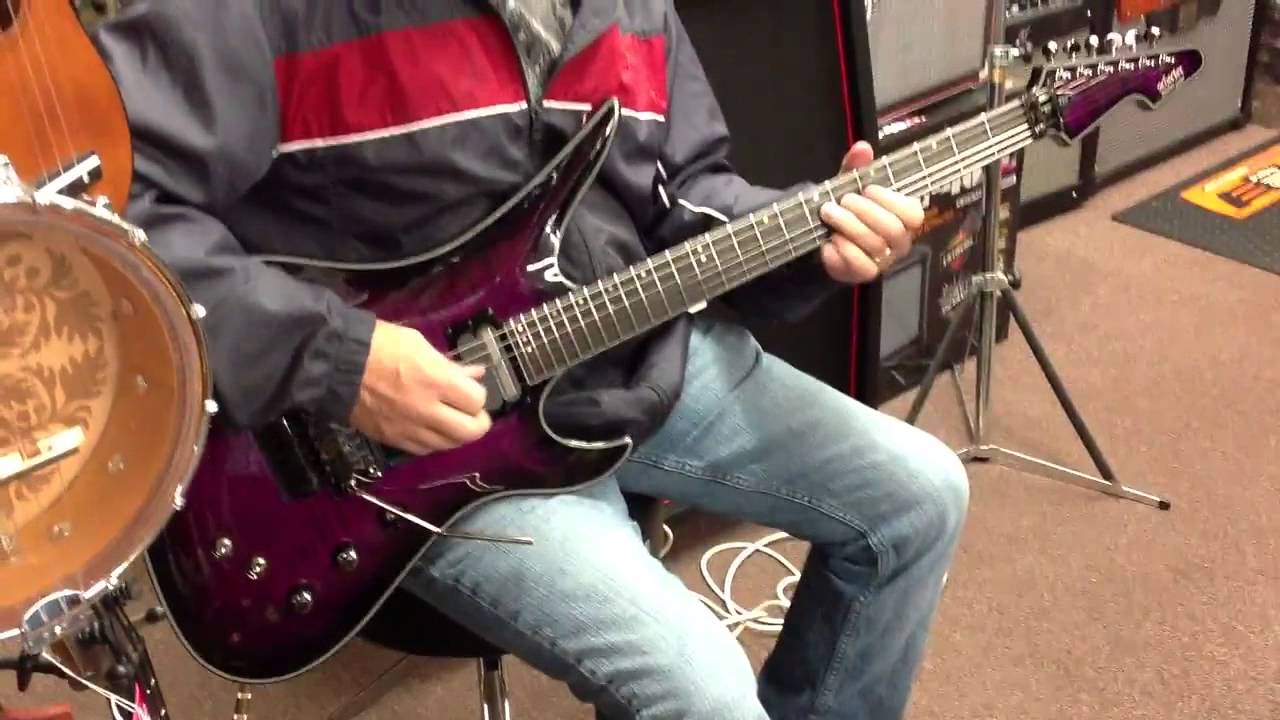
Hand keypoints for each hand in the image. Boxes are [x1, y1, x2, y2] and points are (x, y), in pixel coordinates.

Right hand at [348, 320, 491, 454]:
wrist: (336, 365)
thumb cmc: (379, 345)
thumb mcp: (419, 344)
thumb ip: (450, 365)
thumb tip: (474, 374)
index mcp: (436, 380)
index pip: (477, 400)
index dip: (478, 395)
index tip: (470, 388)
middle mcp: (427, 410)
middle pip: (471, 431)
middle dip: (478, 422)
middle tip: (472, 412)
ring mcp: (410, 429)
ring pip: (449, 445)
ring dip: (457, 434)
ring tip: (452, 420)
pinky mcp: (393, 440)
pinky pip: (424, 450)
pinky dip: (433, 442)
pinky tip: (430, 429)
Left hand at [818, 141, 924, 284]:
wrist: (827, 239)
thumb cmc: (848, 211)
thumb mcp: (849, 185)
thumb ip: (856, 167)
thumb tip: (862, 147)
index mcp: (904, 219)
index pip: (913, 213)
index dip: (890, 200)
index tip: (867, 189)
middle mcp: (899, 242)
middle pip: (892, 229)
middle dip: (863, 211)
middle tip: (841, 202)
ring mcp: (884, 261)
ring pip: (874, 246)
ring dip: (848, 226)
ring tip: (828, 213)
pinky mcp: (864, 275)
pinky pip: (859, 266)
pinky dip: (841, 252)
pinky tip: (829, 241)